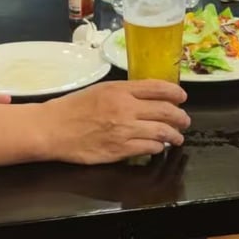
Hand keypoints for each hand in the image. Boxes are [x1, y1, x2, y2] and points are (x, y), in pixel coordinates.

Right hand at [48, 79, 190, 163]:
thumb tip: (148, 96)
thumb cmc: (74, 107)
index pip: (157, 88)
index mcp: (121, 90)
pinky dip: (157, 147)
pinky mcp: (119, 151)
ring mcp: (124, 131)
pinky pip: (147, 148)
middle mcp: (126, 109)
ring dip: (174, 135)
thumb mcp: (101, 89)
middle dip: (180, 116)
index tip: (182, 97)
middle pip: (164, 111)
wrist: (53, 128)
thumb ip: (125, 92)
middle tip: (185, 120)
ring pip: (161, 132)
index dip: (175, 92)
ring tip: (178, 137)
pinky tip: (159, 147)